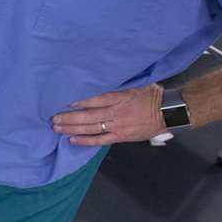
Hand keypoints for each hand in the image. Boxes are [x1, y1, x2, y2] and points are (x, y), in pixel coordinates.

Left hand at [51, 84, 166, 146]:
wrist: (168, 112)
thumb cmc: (152, 96)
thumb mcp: (135, 85)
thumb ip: (118, 86)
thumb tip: (101, 81)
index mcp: (119, 97)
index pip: (96, 99)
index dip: (81, 102)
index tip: (66, 102)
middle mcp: (116, 112)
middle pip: (88, 116)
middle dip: (69, 117)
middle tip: (53, 118)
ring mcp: (117, 126)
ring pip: (91, 128)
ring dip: (72, 128)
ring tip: (56, 128)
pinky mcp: (121, 137)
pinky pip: (100, 140)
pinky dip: (85, 140)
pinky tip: (72, 139)